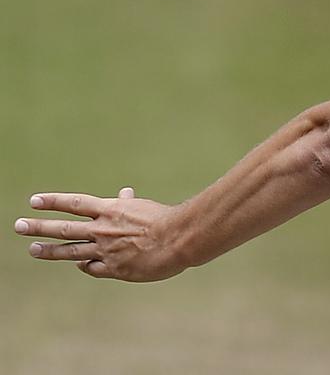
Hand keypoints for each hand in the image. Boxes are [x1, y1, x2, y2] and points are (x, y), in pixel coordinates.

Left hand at [14, 187, 187, 281]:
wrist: (178, 239)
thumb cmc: (164, 220)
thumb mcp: (143, 207)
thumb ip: (127, 203)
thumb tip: (124, 192)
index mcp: (110, 210)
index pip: (74, 203)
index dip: (53, 201)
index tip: (34, 201)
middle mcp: (102, 229)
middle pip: (64, 228)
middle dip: (39, 227)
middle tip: (18, 225)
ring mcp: (106, 250)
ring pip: (71, 251)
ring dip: (49, 250)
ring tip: (32, 249)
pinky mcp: (114, 269)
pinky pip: (92, 268)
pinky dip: (84, 265)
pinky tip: (79, 264)